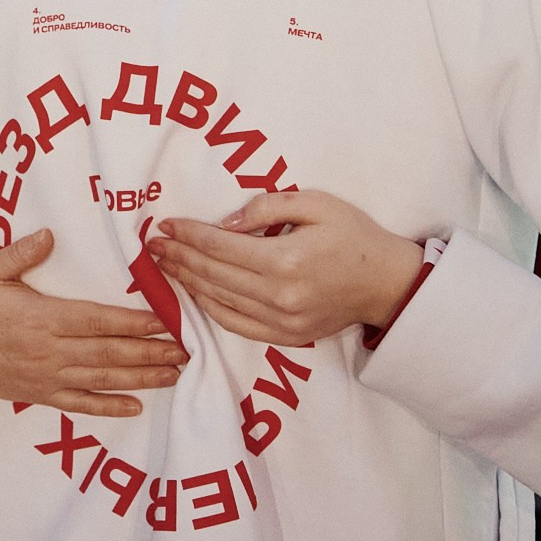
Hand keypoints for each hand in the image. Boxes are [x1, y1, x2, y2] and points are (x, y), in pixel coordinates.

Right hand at [0, 230, 186, 419]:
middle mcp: (51, 351)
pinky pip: (83, 405)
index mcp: (43, 318)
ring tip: (174, 374)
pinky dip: (111, 407)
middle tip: (185, 350)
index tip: (163, 321)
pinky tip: (137, 406)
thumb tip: (49, 235)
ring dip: (141, 378)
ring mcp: (50, 377)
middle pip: (109, 353)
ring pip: (103, 380)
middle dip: (150, 352)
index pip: (96, 321)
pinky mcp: (45, 395)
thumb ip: (19, 253)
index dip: (132, 321)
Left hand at [149, 191, 427, 346]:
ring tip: (166, 265)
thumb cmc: (354, 236)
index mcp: (286, 259)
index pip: (221, 246)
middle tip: (154, 245)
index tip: (166, 226)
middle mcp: (279, 294)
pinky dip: (209, 309)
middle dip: (179, 257)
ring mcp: (282, 320)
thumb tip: (226, 222)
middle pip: (213, 274)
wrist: (387, 282)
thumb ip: (268, 208)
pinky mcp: (286, 336)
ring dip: (188, 282)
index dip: (189, 235)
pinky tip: (194, 293)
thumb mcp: (317, 204)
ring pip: (219, 301)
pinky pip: (236, 324)